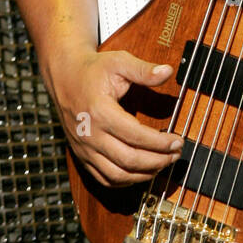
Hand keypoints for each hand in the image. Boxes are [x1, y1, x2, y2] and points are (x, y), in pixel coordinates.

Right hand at [42, 43, 183, 187]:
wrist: (64, 77)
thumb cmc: (93, 70)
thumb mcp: (119, 62)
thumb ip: (143, 70)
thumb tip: (168, 71)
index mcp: (100, 111)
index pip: (136, 136)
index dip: (160, 143)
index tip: (178, 141)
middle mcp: (90, 134)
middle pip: (129, 160)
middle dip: (158, 161)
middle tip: (176, 155)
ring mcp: (84, 148)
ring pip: (117, 175)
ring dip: (144, 174)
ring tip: (163, 164)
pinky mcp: (82, 155)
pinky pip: (104, 178)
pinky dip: (125, 181)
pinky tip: (141, 172)